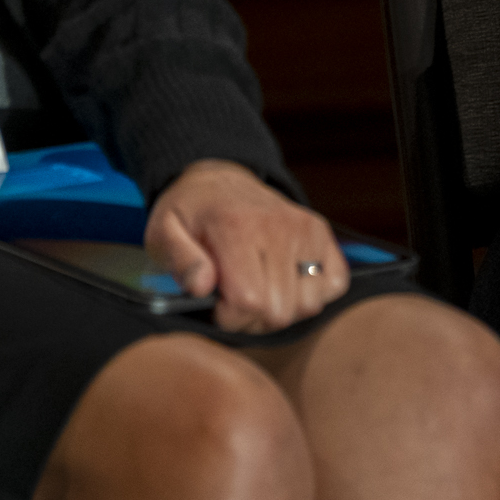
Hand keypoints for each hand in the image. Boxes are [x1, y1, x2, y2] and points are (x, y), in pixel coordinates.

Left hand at [147, 159, 348, 332]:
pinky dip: (313, 294)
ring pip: (308, 304)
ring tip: (260, 292)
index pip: (248, 301)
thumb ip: (181, 260)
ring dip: (283, 310)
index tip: (216, 305)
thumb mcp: (164, 232)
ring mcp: (305, 230)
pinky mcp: (322, 234)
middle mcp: (279, 226)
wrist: (220, 180)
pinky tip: (286, 284)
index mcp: (237, 228)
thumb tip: (202, 287)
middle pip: (279, 310)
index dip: (229, 317)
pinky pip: (335, 284)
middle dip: (253, 319)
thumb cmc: (191, 213)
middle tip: (235, 301)